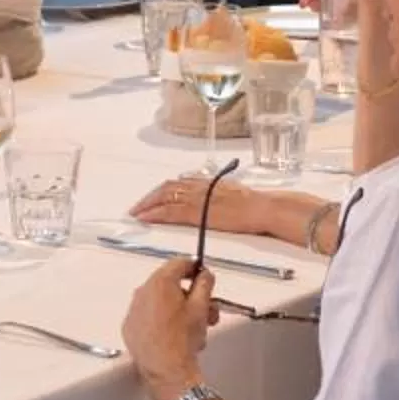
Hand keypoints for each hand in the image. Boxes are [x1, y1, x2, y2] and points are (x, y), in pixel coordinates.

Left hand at [123, 258, 215, 399]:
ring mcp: (134, 310)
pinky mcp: (130, 328)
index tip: (202, 276)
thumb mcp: (201, 307)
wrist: (167, 370)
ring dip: (177, 308)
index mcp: (160, 283)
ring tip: (193, 327)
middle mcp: (142, 292)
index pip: (178, 264)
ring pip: (159, 301)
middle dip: (189, 294)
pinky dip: (161, 320)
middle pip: (169, 284)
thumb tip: (205, 276)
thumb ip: (204, 284)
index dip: (194, 269)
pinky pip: (148, 316)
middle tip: (205, 308)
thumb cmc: (182, 340)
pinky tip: (175, 334)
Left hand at [129, 175, 307, 247]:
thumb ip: (215, 192)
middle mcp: (198, 186)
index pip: (176, 183)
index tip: (150, 198)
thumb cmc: (253, 203)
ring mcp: (197, 198)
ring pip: (165, 198)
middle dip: (149, 198)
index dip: (160, 190)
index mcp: (206, 182)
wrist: (262, 208)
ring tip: (136, 213)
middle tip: (136, 207)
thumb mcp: (231, 190)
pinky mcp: (198, 212)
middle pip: (166, 188)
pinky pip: (171, 211)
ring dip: (147, 205)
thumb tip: (208, 195)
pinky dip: (156, 214)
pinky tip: (146, 218)